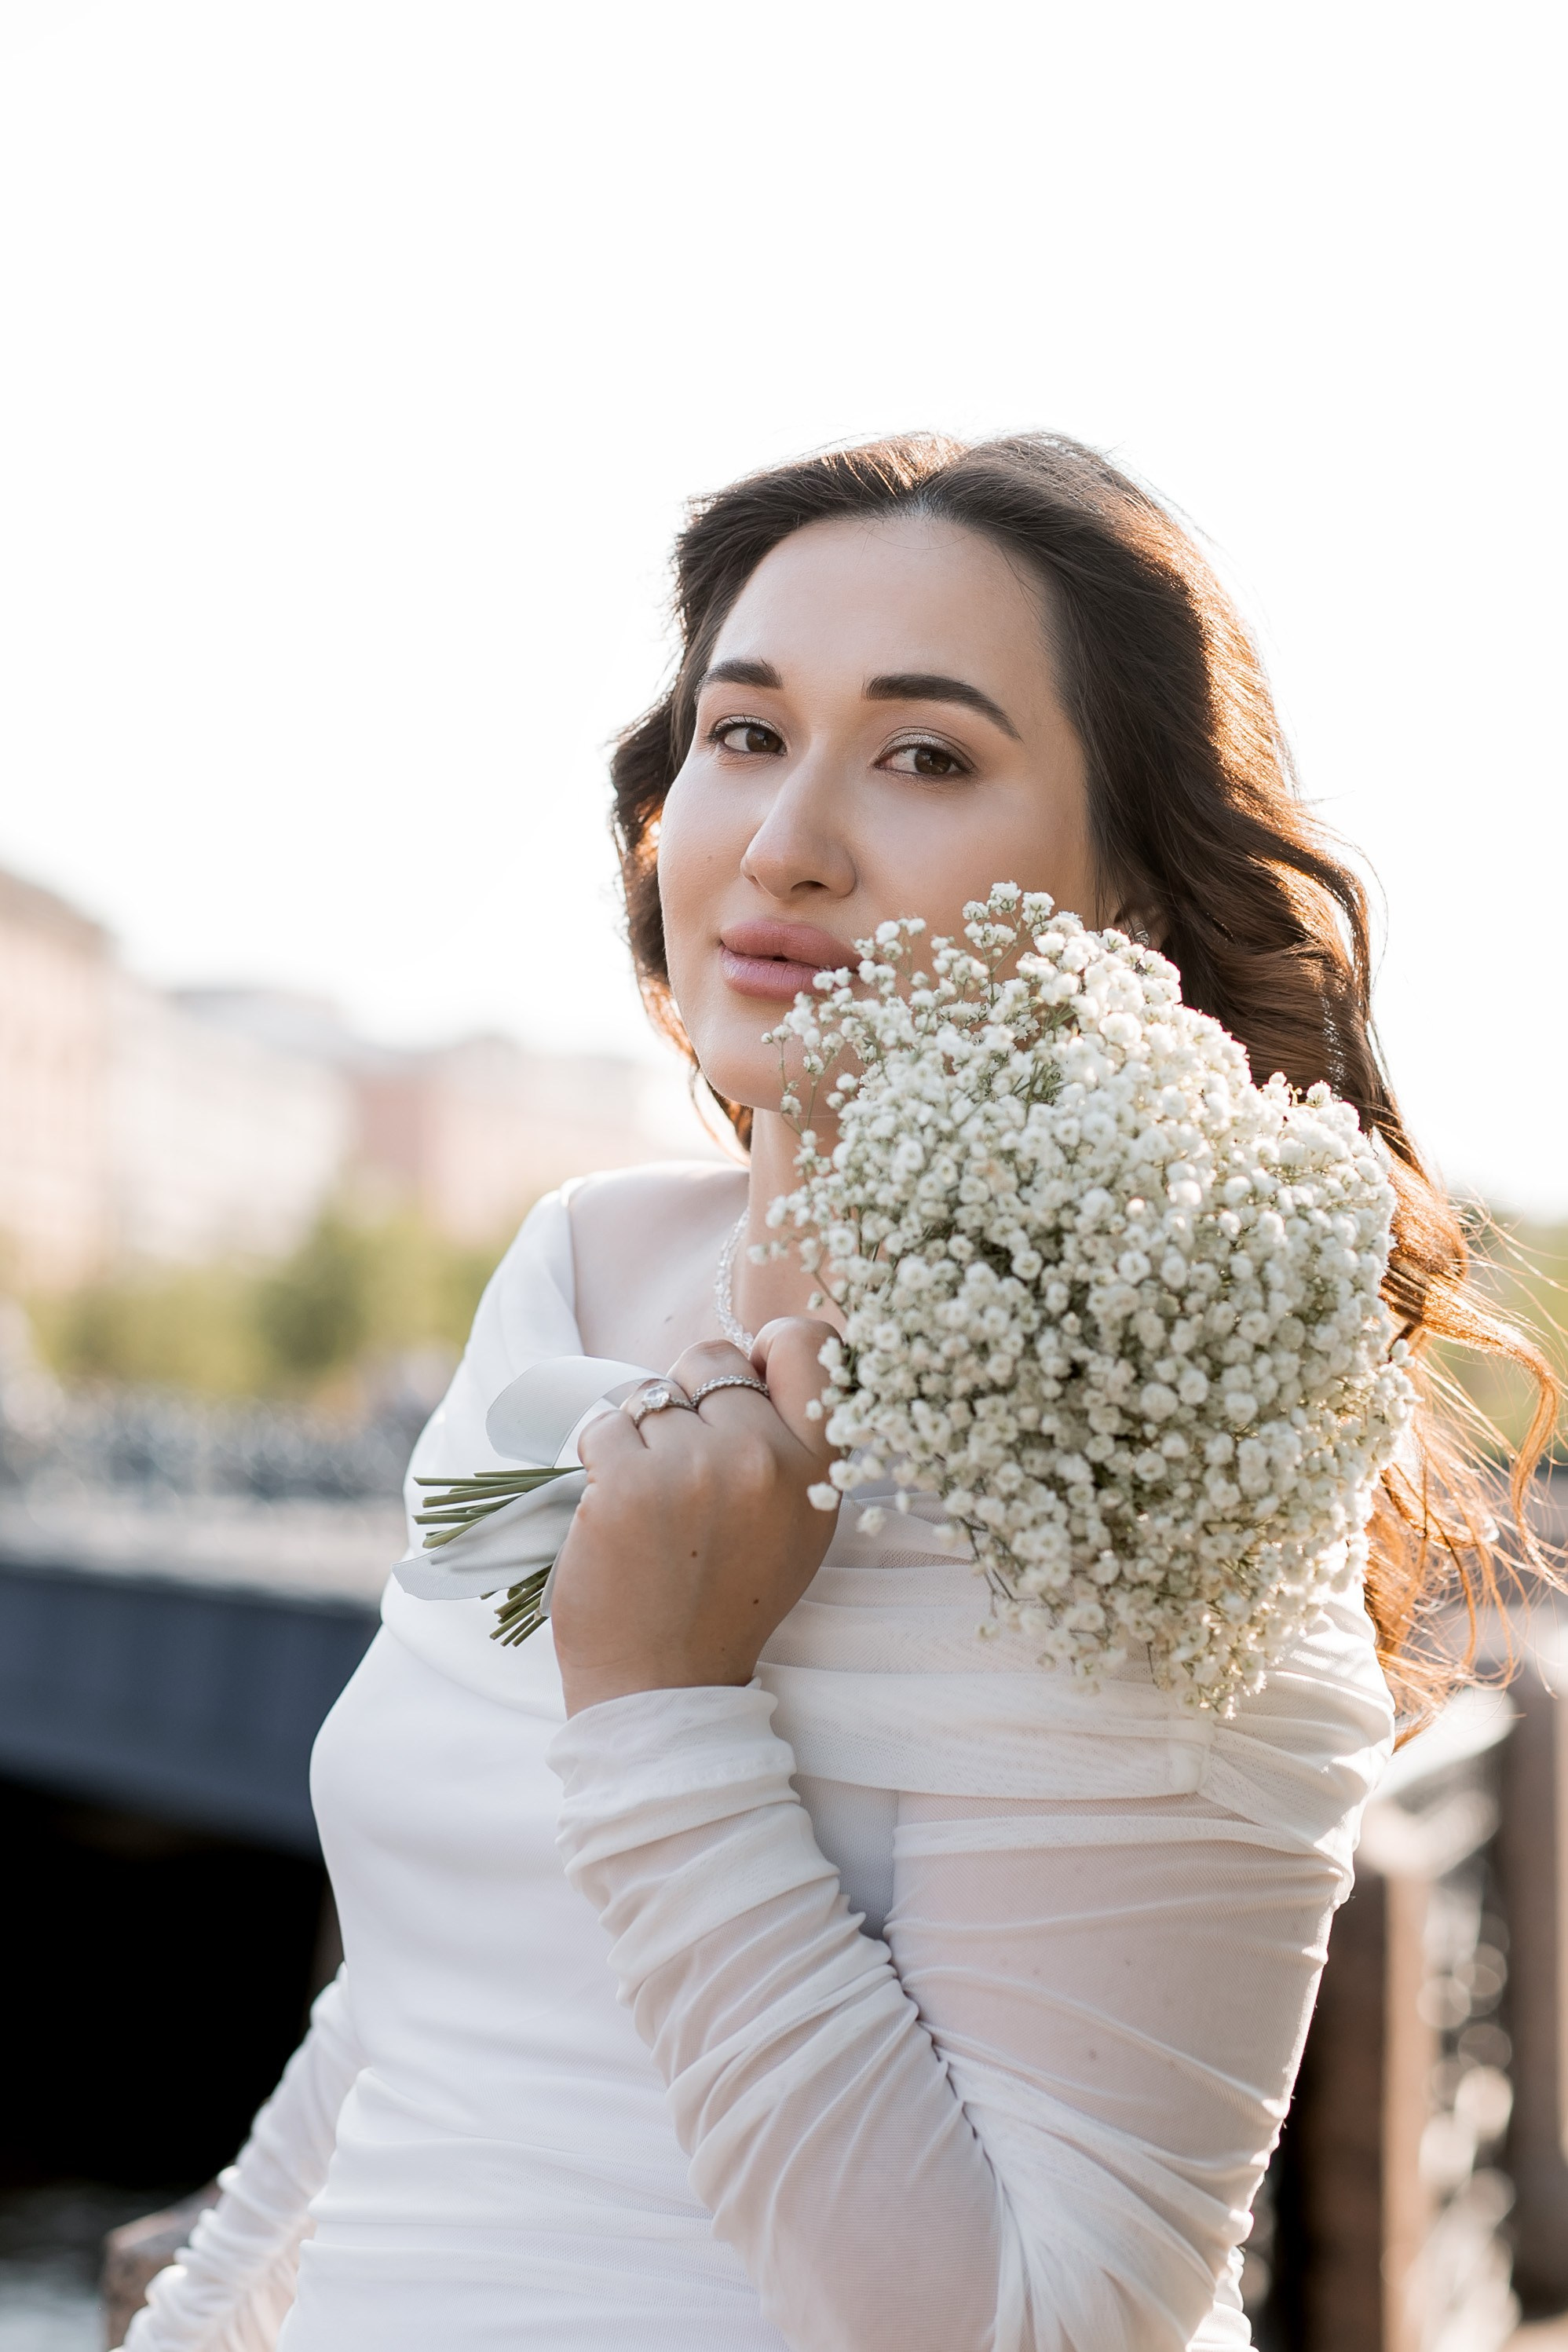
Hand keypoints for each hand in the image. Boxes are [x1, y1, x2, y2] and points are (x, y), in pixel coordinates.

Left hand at [549, 1319, 840, 1716]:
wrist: (663, 1684)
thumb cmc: (726, 1601)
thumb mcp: (797, 1525)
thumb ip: (793, 1443)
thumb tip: (759, 1355)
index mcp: (816, 1470)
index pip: (808, 1345)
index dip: (766, 1350)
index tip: (742, 1383)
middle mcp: (762, 1459)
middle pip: (712, 1359)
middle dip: (688, 1396)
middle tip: (682, 1460)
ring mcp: (693, 1467)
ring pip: (650, 1393)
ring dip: (639, 1434)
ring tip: (651, 1499)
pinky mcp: (626, 1482)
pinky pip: (603, 1423)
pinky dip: (599, 1457)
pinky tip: (615, 1505)